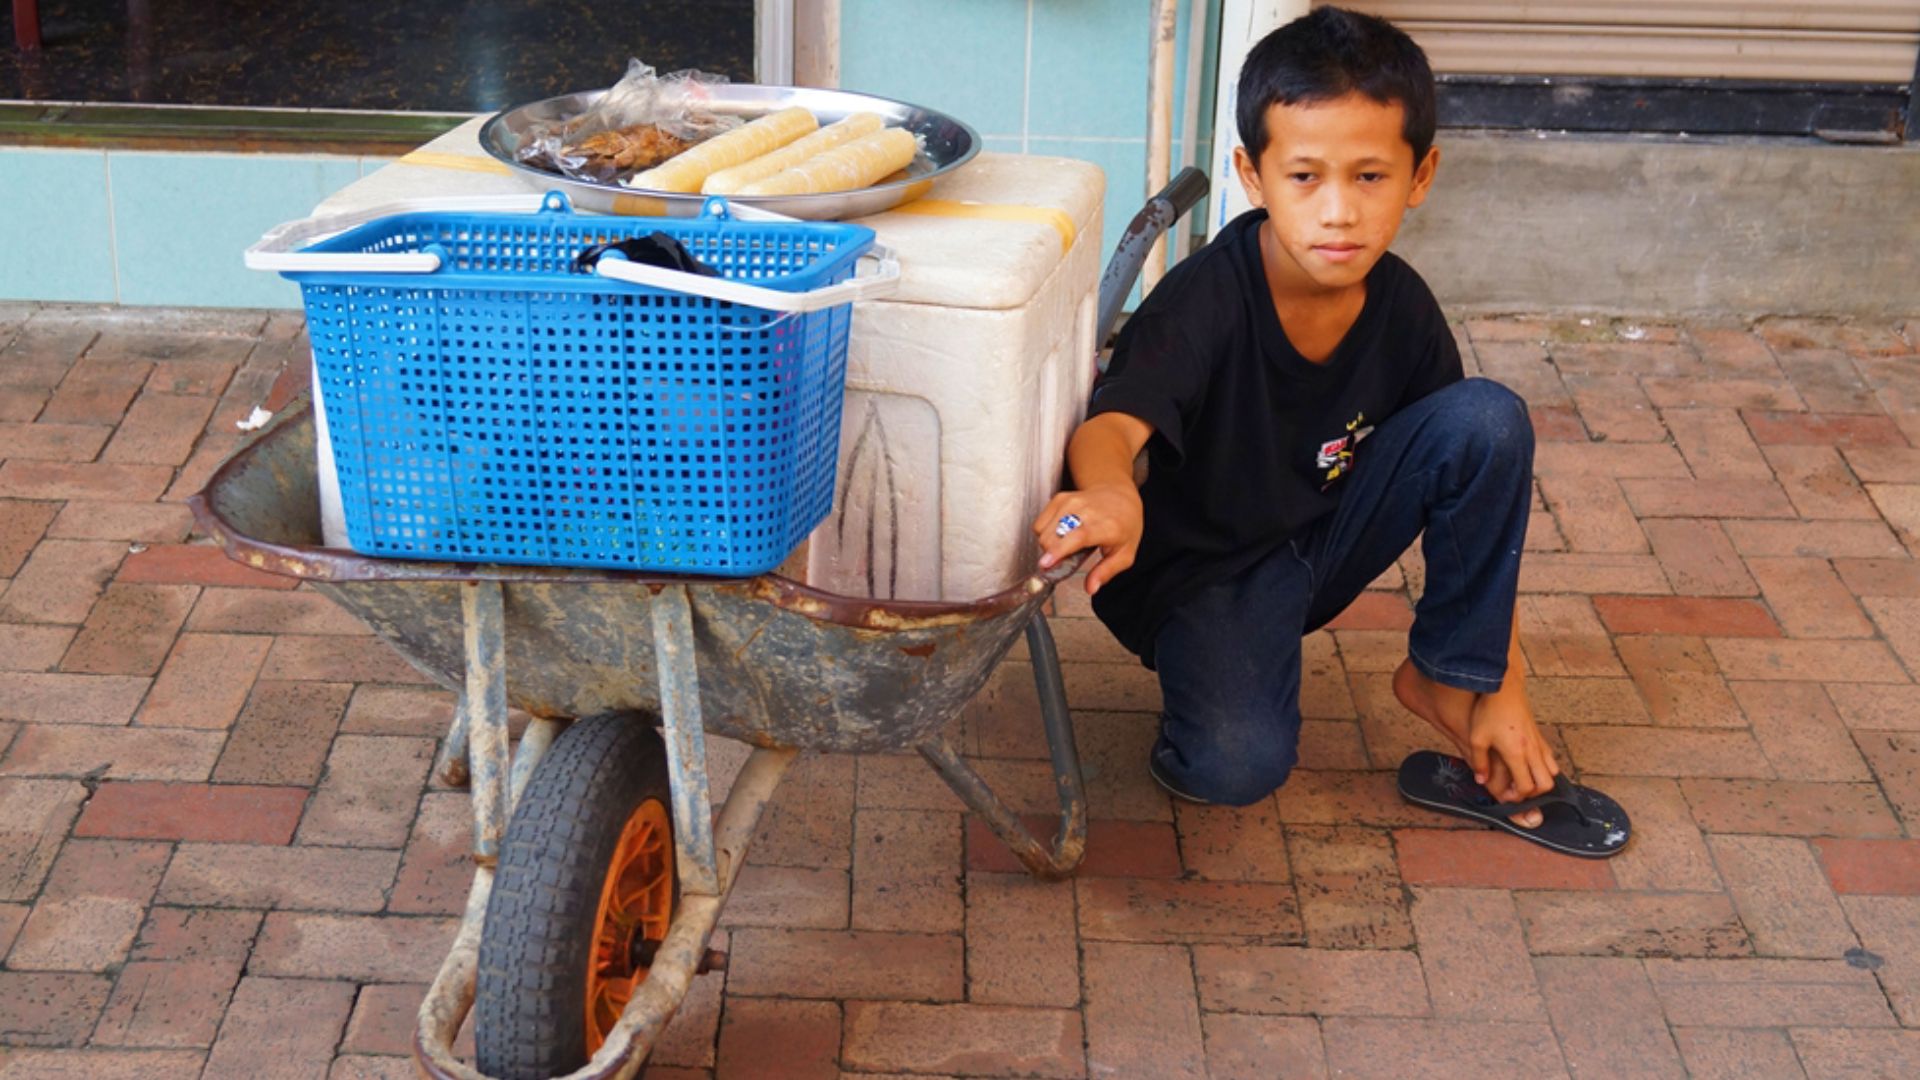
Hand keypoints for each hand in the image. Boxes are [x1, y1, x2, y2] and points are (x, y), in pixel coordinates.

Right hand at [1031, 483, 1142, 594]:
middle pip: (1054, 536)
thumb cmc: (1123, 525)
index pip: (1078, 537)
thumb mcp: (1125, 554)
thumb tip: (1091, 588)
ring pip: (1043, 531)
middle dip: (1052, 554)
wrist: (1119, 496)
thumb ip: (1106, 572)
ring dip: (1048, 544)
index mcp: (1106, 526)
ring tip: (1065, 544)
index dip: (1059, 550)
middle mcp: (1087, 511)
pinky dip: (1045, 533)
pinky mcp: (1060, 498)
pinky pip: (1040, 523)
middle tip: (1066, 557)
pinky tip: (1060, 533)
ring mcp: (1071, 502)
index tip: (1046, 564)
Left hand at [1466, 693, 1559, 807]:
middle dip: (1532, 793)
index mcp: (1516, 753)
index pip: (1526, 786)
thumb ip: (1479, 762)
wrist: (1502, 686)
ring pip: (1552, 772)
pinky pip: (1550, 758)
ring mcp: (1539, 742)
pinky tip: (1527, 764)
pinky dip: (1544, 768)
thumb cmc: (1488, 711)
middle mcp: (1532, 750)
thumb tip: (1481, 781)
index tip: (1504, 794)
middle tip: (1515, 789)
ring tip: (1522, 778)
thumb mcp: (1477, 738)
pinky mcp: (1540, 735)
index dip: (1516, 797)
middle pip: (1545, 784)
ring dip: (1540, 780)